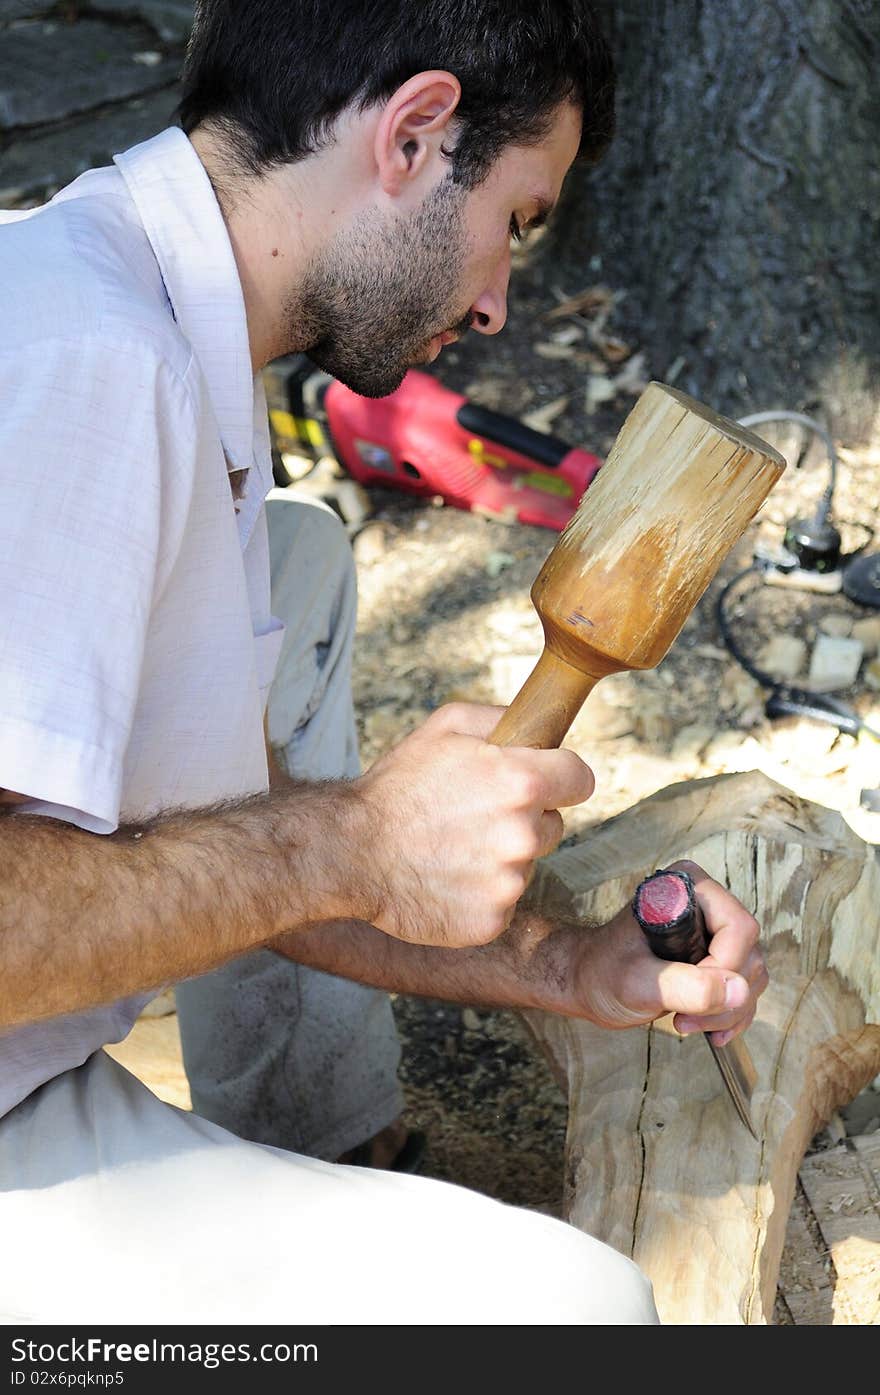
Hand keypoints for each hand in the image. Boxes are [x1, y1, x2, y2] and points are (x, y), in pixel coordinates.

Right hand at [354, 702, 594, 946]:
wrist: (349, 851)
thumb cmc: (396, 787)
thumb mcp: (445, 726)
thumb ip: (502, 720)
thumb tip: (539, 726)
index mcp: (521, 781)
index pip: (581, 779)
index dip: (561, 778)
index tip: (547, 783)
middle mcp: (522, 835)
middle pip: (553, 825)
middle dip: (524, 819)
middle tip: (475, 816)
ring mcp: (508, 883)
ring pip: (526, 864)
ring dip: (500, 858)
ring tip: (452, 847)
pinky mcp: (491, 920)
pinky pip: (503, 902)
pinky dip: (480, 894)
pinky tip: (447, 878)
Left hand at [561, 859, 766, 1042]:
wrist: (587, 984)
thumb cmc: (601, 973)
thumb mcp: (637, 982)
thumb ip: (687, 986)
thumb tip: (739, 991)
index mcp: (687, 888)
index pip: (737, 927)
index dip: (724, 968)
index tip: (691, 997)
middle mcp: (707, 904)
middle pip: (748, 954)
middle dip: (722, 997)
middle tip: (683, 1020)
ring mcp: (713, 933)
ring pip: (751, 976)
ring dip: (726, 1011)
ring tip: (684, 1023)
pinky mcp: (715, 959)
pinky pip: (744, 990)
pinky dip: (731, 1016)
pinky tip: (707, 1031)